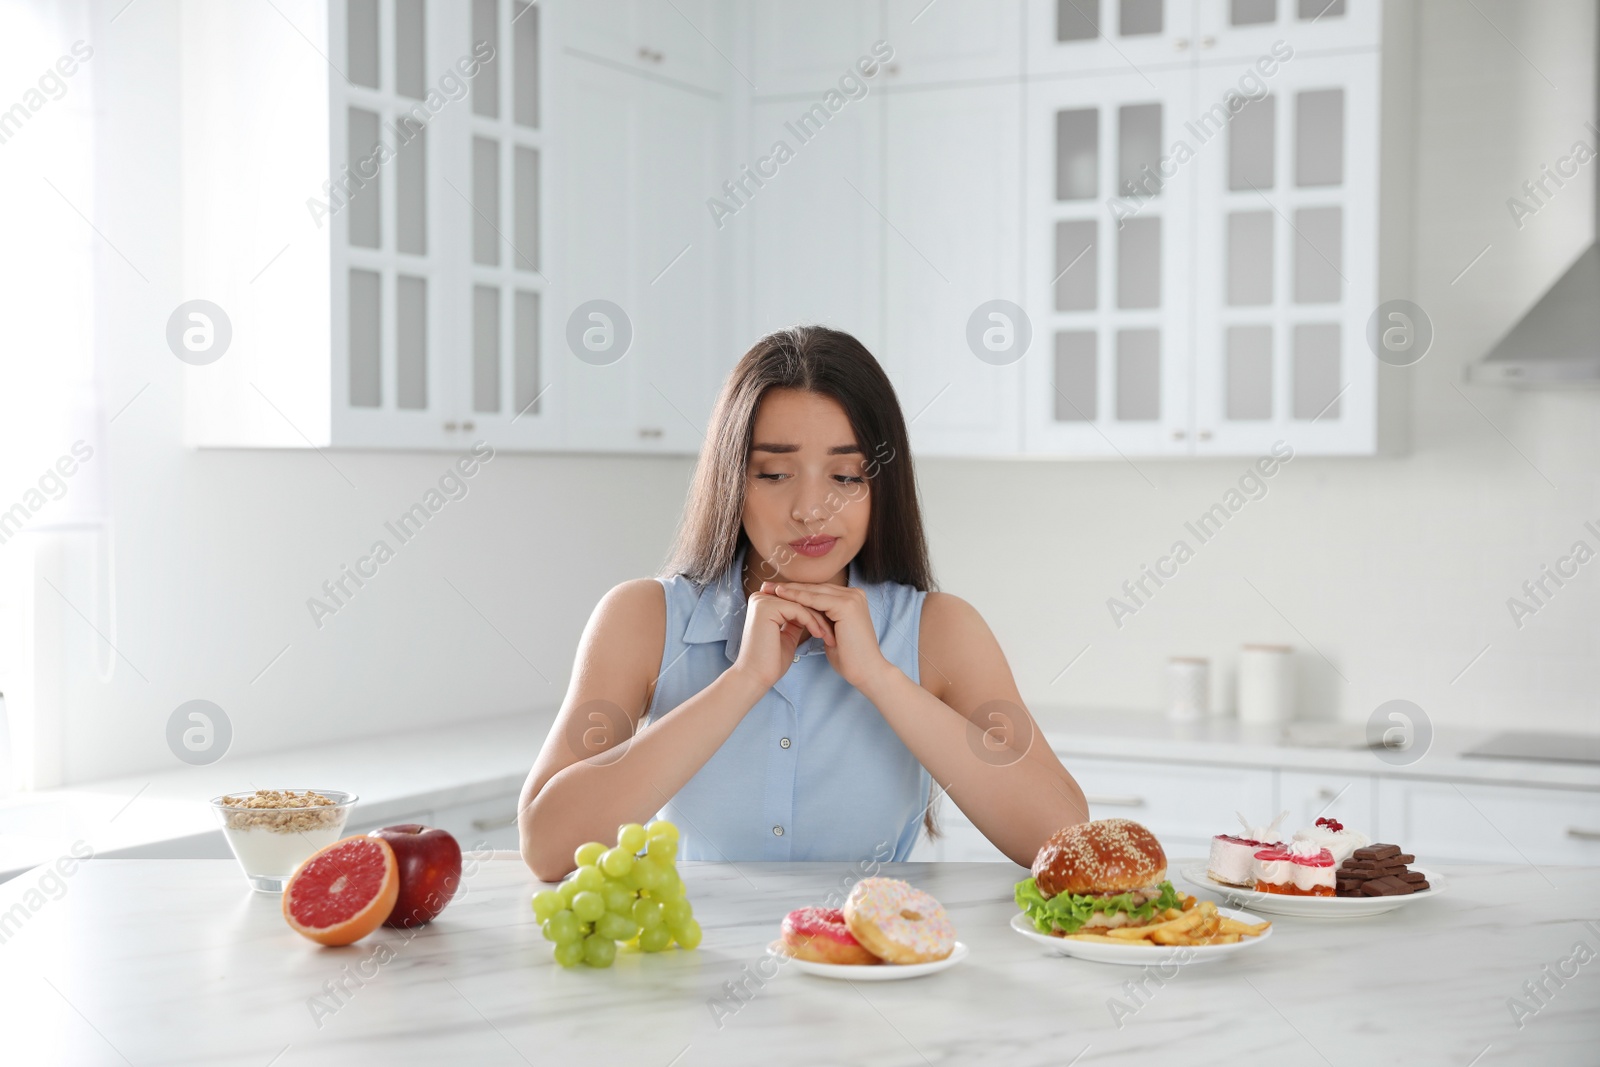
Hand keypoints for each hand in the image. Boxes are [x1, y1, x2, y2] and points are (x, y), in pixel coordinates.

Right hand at [732, 591, 835, 689]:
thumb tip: (811, 612)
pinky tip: (821, 636)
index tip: (833, 627)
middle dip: (822, 616)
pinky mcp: (766, 607)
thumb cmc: (771, 662)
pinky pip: (799, 611)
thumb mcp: (787, 635)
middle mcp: (761, 597)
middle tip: (837, 630)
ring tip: (830, 637)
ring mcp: (762, 600)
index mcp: (764, 602)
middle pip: (801, 601)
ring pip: (803, 605)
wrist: (756, 677)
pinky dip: (813, 623)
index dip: (817, 613)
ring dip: (820, 621)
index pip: (798, 601)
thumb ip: (796, 620)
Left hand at [760, 581, 892, 689]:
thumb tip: (803, 615)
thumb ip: (822, 619)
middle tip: (767, 586)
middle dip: (790, 588)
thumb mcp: (831, 632)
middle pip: (815, 589)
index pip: (819, 592)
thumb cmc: (849, 658)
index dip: (796, 591)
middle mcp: (854, 594)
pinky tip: (782, 596)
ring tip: (771, 589)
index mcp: (851, 599)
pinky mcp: (847, 605)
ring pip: (814, 592)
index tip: (775, 592)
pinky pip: (817, 600)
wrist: (867, 672)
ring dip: (791, 590)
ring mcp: (852, 598)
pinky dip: (798, 598)